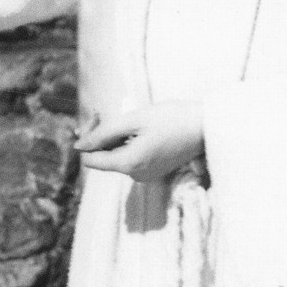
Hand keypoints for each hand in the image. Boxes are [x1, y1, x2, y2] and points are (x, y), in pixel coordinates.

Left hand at [76, 100, 204, 181]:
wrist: (207, 126)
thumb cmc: (172, 118)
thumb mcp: (135, 119)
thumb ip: (103, 133)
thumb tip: (79, 147)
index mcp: (129, 164)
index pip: (90, 159)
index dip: (88, 137)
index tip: (98, 115)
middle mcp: (136, 176)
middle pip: (104, 158)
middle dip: (101, 135)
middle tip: (106, 111)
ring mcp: (146, 176)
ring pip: (117, 157)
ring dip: (115, 138)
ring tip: (129, 118)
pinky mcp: (155, 171)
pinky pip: (131, 159)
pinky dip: (128, 144)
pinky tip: (140, 129)